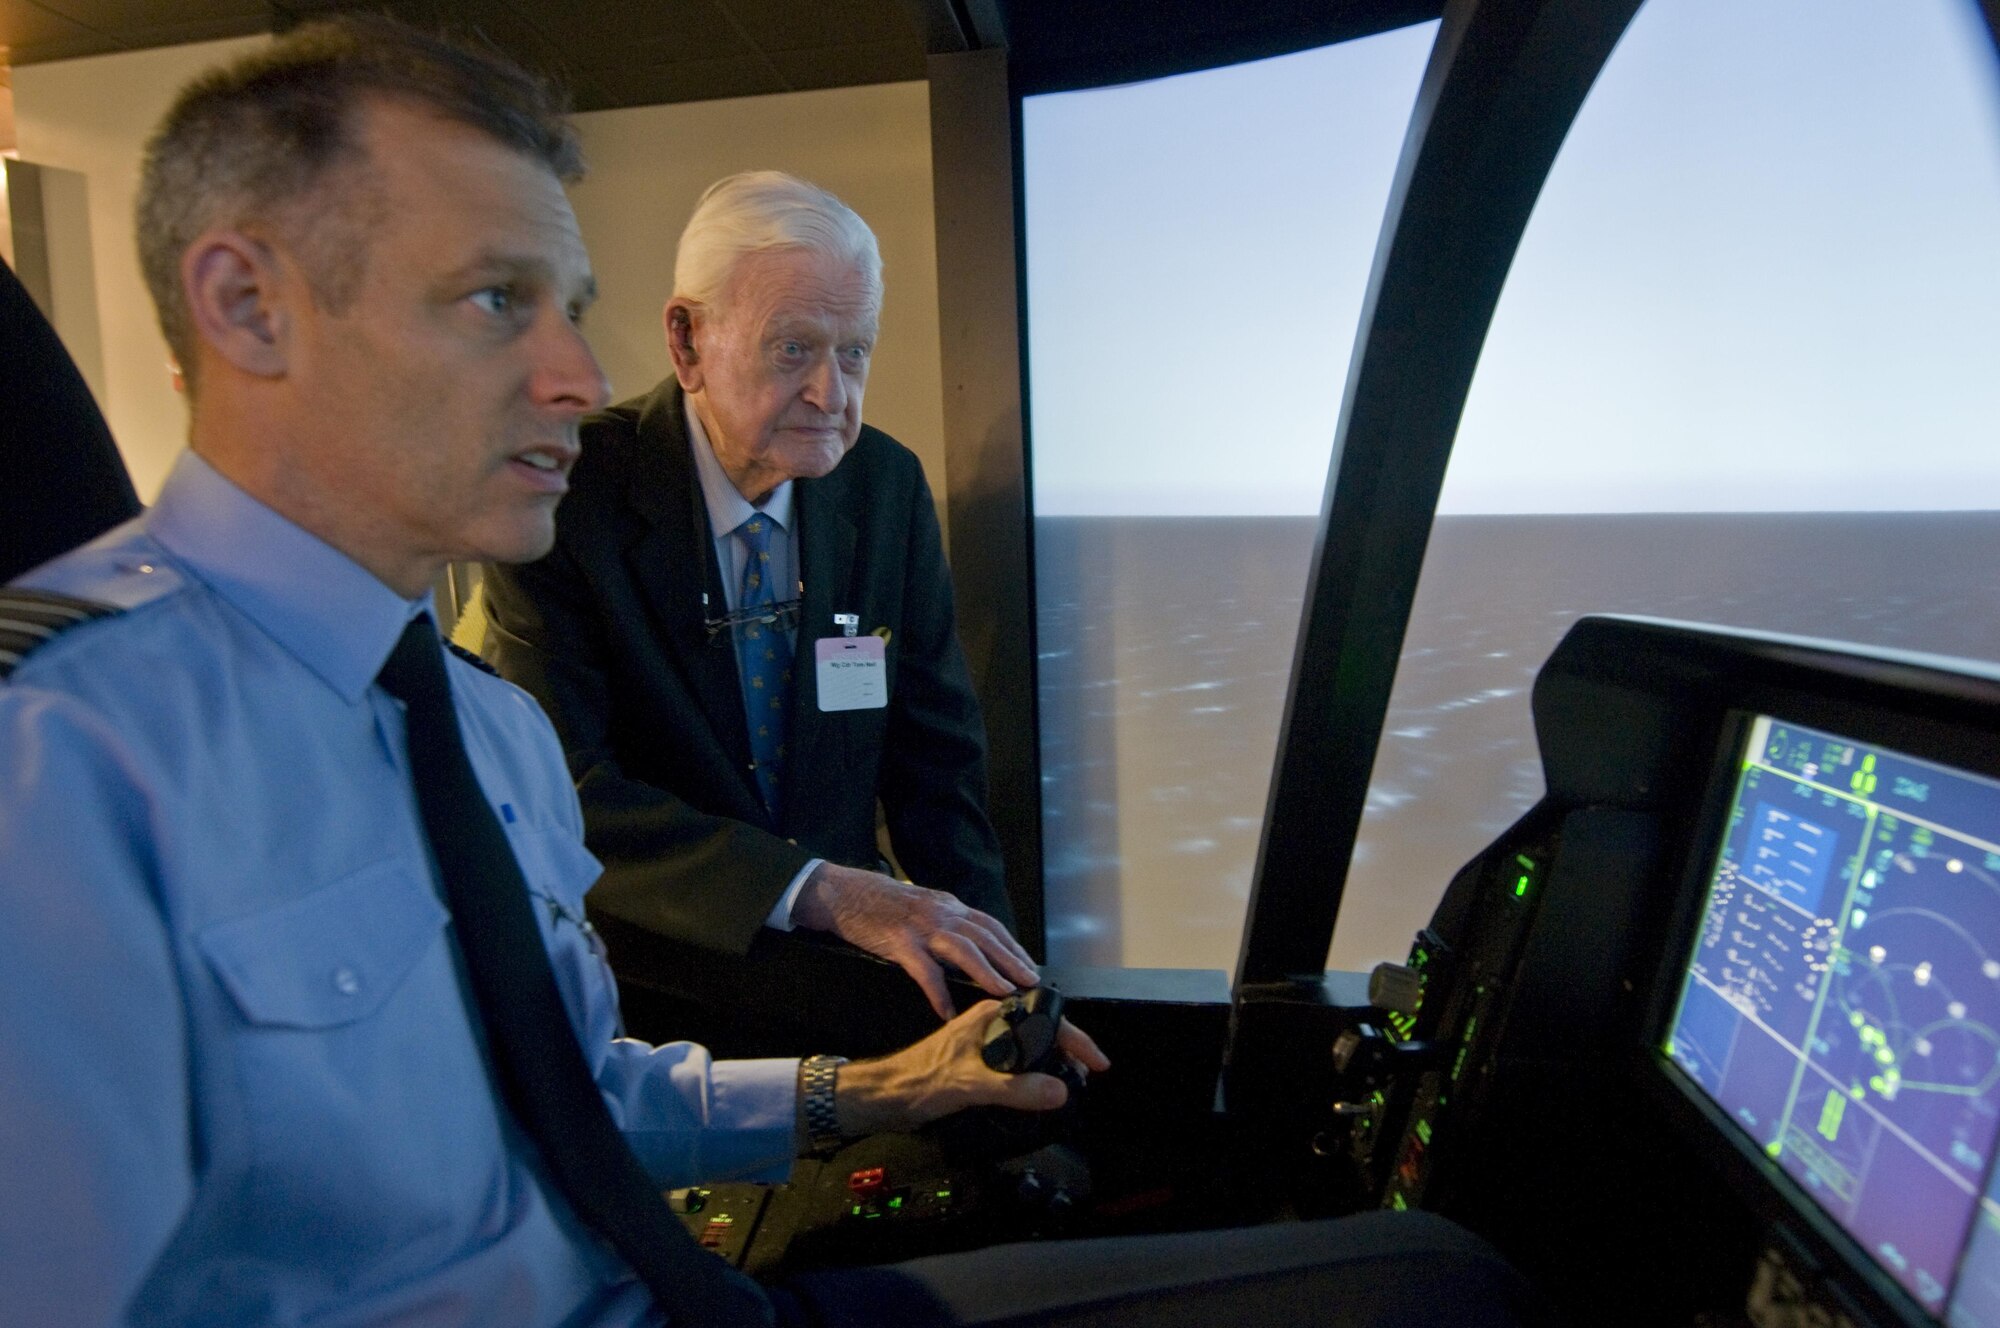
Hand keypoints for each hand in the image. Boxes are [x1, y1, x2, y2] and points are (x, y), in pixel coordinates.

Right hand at [792, 862, 1038, 1018]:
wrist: (844, 892)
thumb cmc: (880, 902)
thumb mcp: (921, 906)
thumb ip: (945, 921)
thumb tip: (969, 943)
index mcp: (948, 905)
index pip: (989, 925)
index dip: (1012, 945)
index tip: (1029, 965)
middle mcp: (940, 913)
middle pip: (984, 936)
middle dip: (1011, 960)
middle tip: (1030, 981)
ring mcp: (920, 927)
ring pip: (963, 950)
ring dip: (987, 972)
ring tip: (1003, 993)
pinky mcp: (899, 943)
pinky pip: (924, 971)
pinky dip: (939, 992)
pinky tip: (947, 1011)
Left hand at [831, 1001, 1111, 1136]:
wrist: (886, 1096)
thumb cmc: (918, 1080)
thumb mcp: (971, 1085)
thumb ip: (1015, 1089)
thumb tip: (1058, 1091)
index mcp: (990, 1015)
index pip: (1046, 1020)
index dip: (1075, 1041)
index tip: (1096, 1062)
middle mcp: (989, 1023)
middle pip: (1042, 1031)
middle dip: (1068, 1052)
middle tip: (1085, 1078)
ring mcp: (984, 1041)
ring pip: (1030, 1047)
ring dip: (1053, 1063)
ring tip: (1069, 1084)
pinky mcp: (978, 1061)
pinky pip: (1016, 1063)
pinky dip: (1034, 1074)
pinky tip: (1038, 1091)